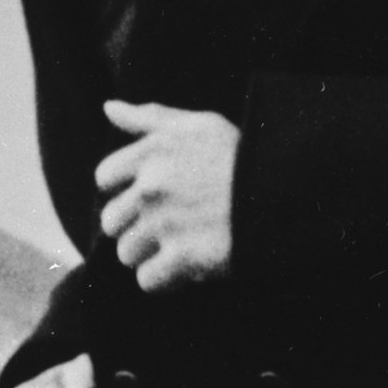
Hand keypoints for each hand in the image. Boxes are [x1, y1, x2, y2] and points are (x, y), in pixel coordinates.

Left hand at [96, 101, 238, 292]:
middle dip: (134, 226)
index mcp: (152, 153)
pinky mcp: (183, 256)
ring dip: (149, 255)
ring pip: (126, 253)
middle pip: (111, 221)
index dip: (122, 190)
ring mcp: (165, 224)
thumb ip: (150, 117)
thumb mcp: (197, 124)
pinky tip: (185, 266)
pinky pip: (147, 280)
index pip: (104, 178)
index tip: (149, 195)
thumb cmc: (240, 156)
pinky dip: (163, 279)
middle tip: (168, 224)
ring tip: (179, 244)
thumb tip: (109, 107)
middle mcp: (151, 187)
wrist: (283, 190)